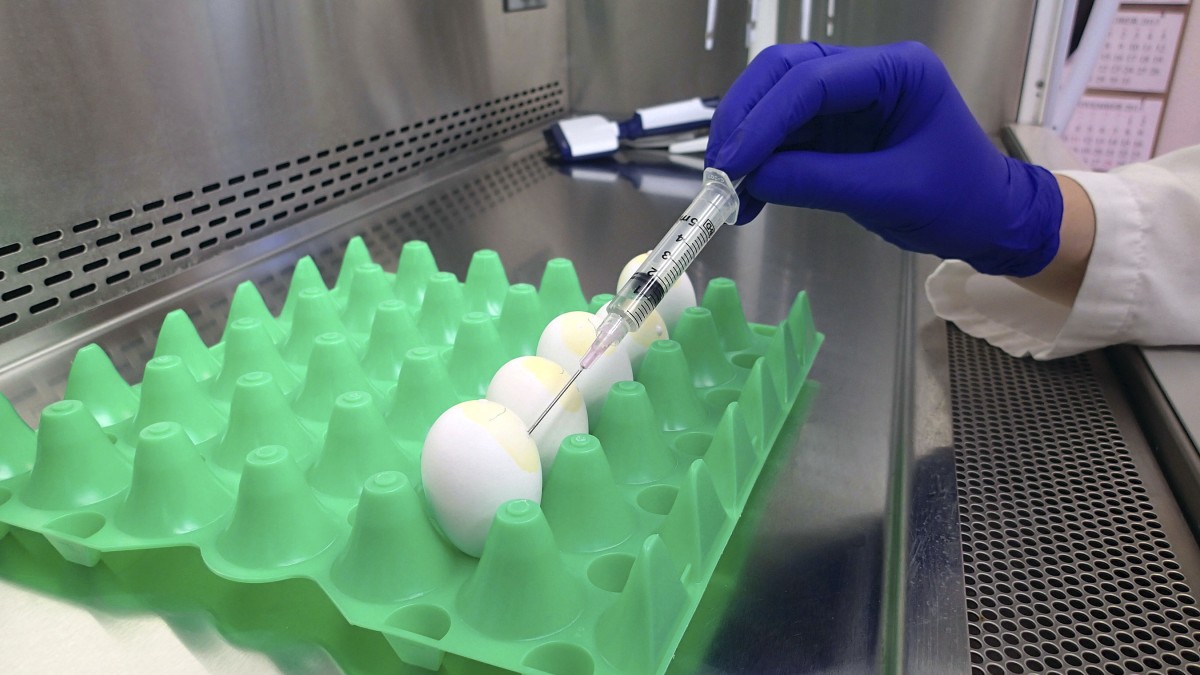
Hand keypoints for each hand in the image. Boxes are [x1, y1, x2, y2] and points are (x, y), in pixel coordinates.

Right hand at [706, 42, 1062, 276]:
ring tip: (726, 188)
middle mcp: (866, 73)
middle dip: (744, 118)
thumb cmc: (958, 200)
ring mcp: (847, 99)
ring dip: (744, 141)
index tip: (732, 163)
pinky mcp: (833, 128)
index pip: (813, 81)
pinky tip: (746, 196)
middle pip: (784, 73)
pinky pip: (784, 135)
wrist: (986, 219)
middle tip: (718, 167)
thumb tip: (753, 182)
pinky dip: (759, 163)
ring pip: (775, 101)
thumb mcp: (890, 193)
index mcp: (896, 71)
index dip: (765, 120)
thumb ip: (819, 181)